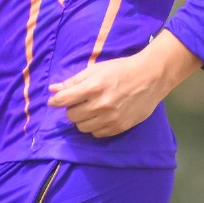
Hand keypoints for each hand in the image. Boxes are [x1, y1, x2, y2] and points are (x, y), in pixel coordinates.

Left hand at [48, 30, 200, 137]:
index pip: (64, 100)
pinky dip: (95, 126)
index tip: (54, 101)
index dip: (55, 101)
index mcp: (93, 87)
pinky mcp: (119, 127)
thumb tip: (53, 90)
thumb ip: (74, 81)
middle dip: (72, 109)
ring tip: (90, 109)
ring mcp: (110, 118)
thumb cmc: (121, 69)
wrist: (150, 77)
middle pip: (71, 116)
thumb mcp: (96, 69)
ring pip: (82, 127)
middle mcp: (100, 105)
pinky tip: (101, 117)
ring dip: (82, 119)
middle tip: (79, 102)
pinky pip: (96, 134)